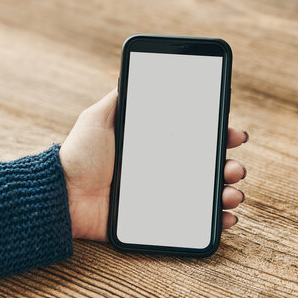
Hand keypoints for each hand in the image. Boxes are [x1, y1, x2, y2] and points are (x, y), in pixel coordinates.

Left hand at [59, 88, 248, 240]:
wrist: (63, 194)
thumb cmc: (79, 155)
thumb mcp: (98, 119)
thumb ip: (117, 99)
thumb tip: (134, 76)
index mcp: (156, 146)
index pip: (196, 139)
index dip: (219, 135)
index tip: (235, 134)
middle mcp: (165, 169)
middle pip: (208, 166)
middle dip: (230, 165)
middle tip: (234, 166)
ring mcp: (163, 195)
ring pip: (207, 194)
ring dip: (228, 192)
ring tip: (232, 192)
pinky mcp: (158, 219)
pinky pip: (193, 221)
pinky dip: (215, 221)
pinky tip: (225, 217)